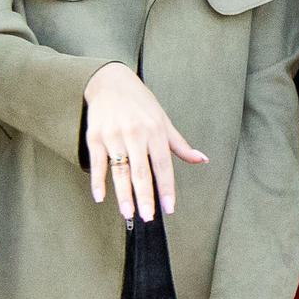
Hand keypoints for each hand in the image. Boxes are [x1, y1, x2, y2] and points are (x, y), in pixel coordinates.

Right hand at [79, 64, 207, 222]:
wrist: (110, 81)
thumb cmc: (140, 103)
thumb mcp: (163, 120)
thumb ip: (180, 144)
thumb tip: (202, 159)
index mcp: (155, 131)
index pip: (163, 165)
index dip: (167, 188)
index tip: (170, 208)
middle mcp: (135, 134)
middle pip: (141, 171)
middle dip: (145, 196)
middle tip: (148, 217)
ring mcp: (114, 135)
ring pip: (120, 169)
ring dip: (123, 193)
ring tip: (128, 213)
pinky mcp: (95, 136)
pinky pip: (97, 162)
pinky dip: (97, 180)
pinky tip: (100, 197)